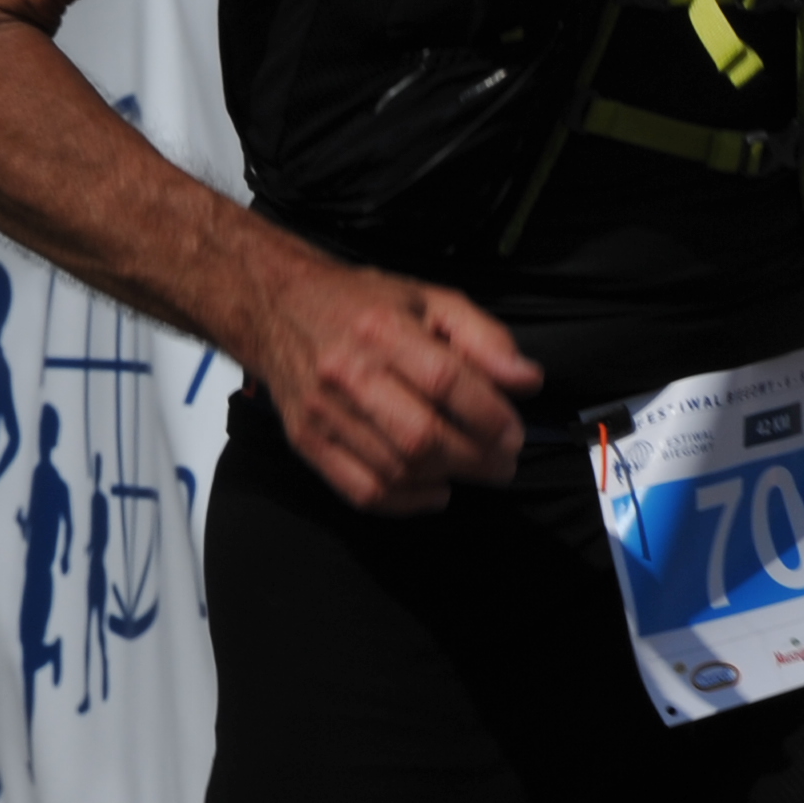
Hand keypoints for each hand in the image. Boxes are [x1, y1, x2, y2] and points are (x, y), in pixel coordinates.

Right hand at [250, 258, 542, 511]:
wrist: (276, 307)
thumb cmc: (362, 304)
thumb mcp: (431, 300)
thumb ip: (484, 338)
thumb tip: (527, 380)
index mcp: (382, 328)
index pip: (445, 381)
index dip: (489, 415)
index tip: (514, 433)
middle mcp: (347, 372)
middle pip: (420, 435)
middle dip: (475, 459)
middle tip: (503, 462)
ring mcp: (322, 412)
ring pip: (395, 468)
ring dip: (447, 480)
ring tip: (475, 471)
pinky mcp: (307, 441)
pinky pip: (362, 491)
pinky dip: (406, 502)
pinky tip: (434, 490)